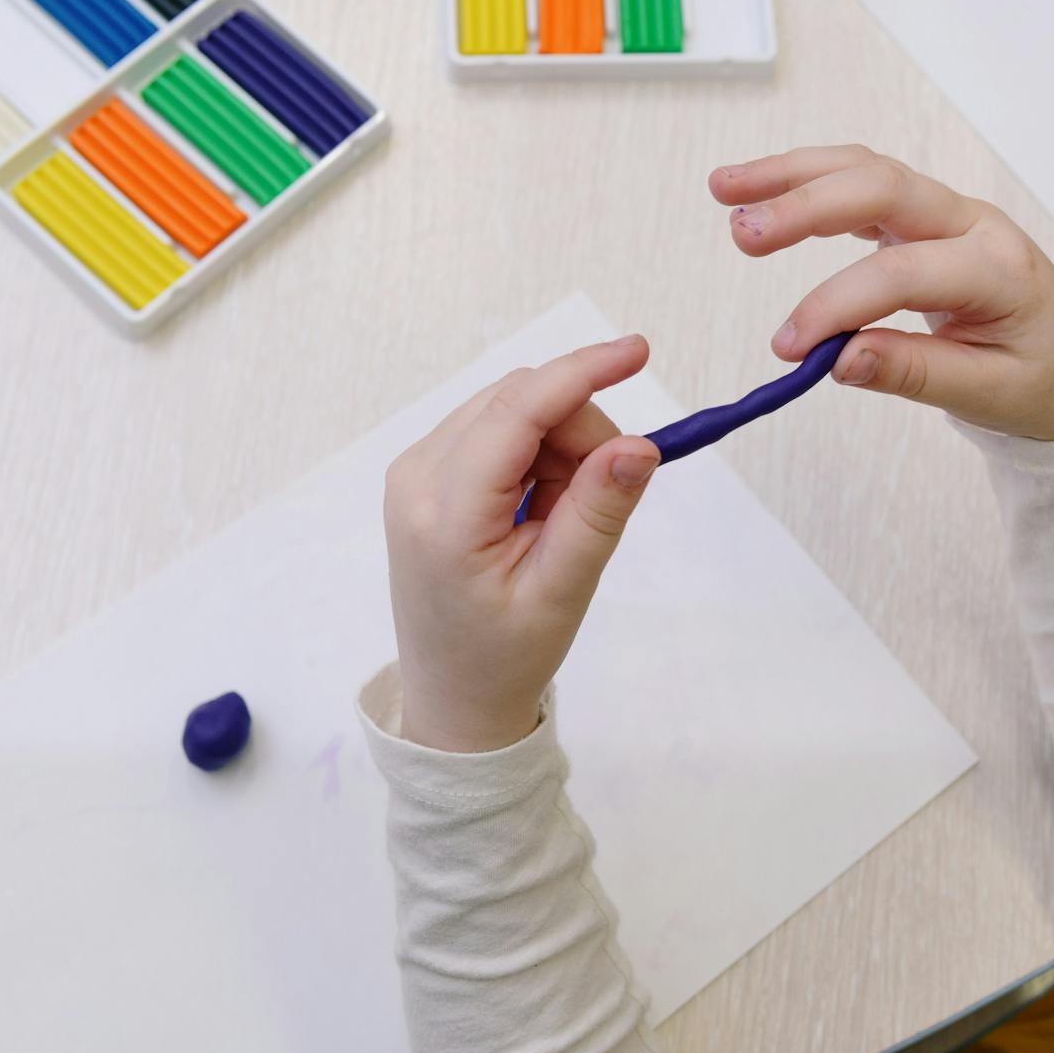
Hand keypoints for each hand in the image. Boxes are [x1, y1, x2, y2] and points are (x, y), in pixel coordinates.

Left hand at [383, 338, 660, 752]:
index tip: (639, 352)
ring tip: (559, 520)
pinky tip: (538, 510)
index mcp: (445, 513)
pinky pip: (495, 430)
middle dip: (577, 429)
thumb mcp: (563, 589)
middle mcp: (417, 476)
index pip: (518, 411)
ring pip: (510, 409)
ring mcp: (414, 472)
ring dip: (557, 444)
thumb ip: (598, 511)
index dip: (582, 373)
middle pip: (518, 401)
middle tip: (599, 499)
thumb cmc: (507, 655)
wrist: (453, 699)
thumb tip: (639, 445)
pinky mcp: (424, 474)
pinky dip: (535, 454)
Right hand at [709, 145, 1053, 441]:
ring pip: (867, 170)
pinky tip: (762, 193)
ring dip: (795, 174)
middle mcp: (974, 224)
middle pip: (882, 187)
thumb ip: (912, 373)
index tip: (789, 347)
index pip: (902, 271)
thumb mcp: (987, 395)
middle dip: (806, 203)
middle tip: (742, 232)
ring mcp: (951, 215)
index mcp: (999, 269)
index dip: (836, 304)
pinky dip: (812, 183)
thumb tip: (838, 360)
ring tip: (725, 187)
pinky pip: (866, 185)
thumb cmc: (1041, 384)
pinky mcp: (927, 220)